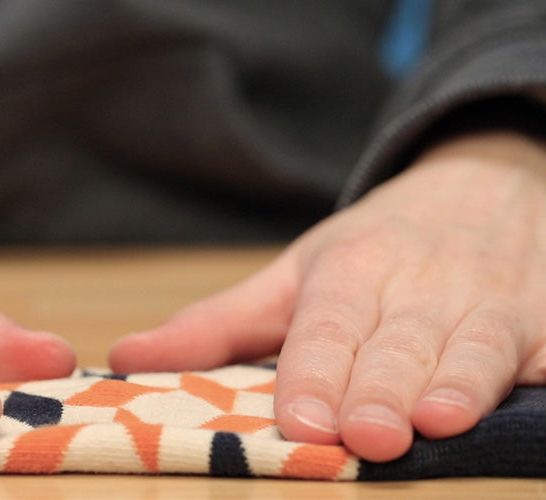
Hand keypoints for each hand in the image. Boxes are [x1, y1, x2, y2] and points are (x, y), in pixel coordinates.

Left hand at [109, 129, 545, 461]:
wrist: (483, 185)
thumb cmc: (374, 249)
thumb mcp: (293, 275)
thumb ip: (217, 324)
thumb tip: (124, 357)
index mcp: (351, 269)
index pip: (327, 327)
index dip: (314, 374)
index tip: (299, 421)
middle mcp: (423, 283)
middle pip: (399, 342)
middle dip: (382, 388)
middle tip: (366, 436)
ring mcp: (495, 300)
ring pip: (476, 346)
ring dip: (461, 382)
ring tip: (440, 420)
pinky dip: (538, 373)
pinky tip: (530, 397)